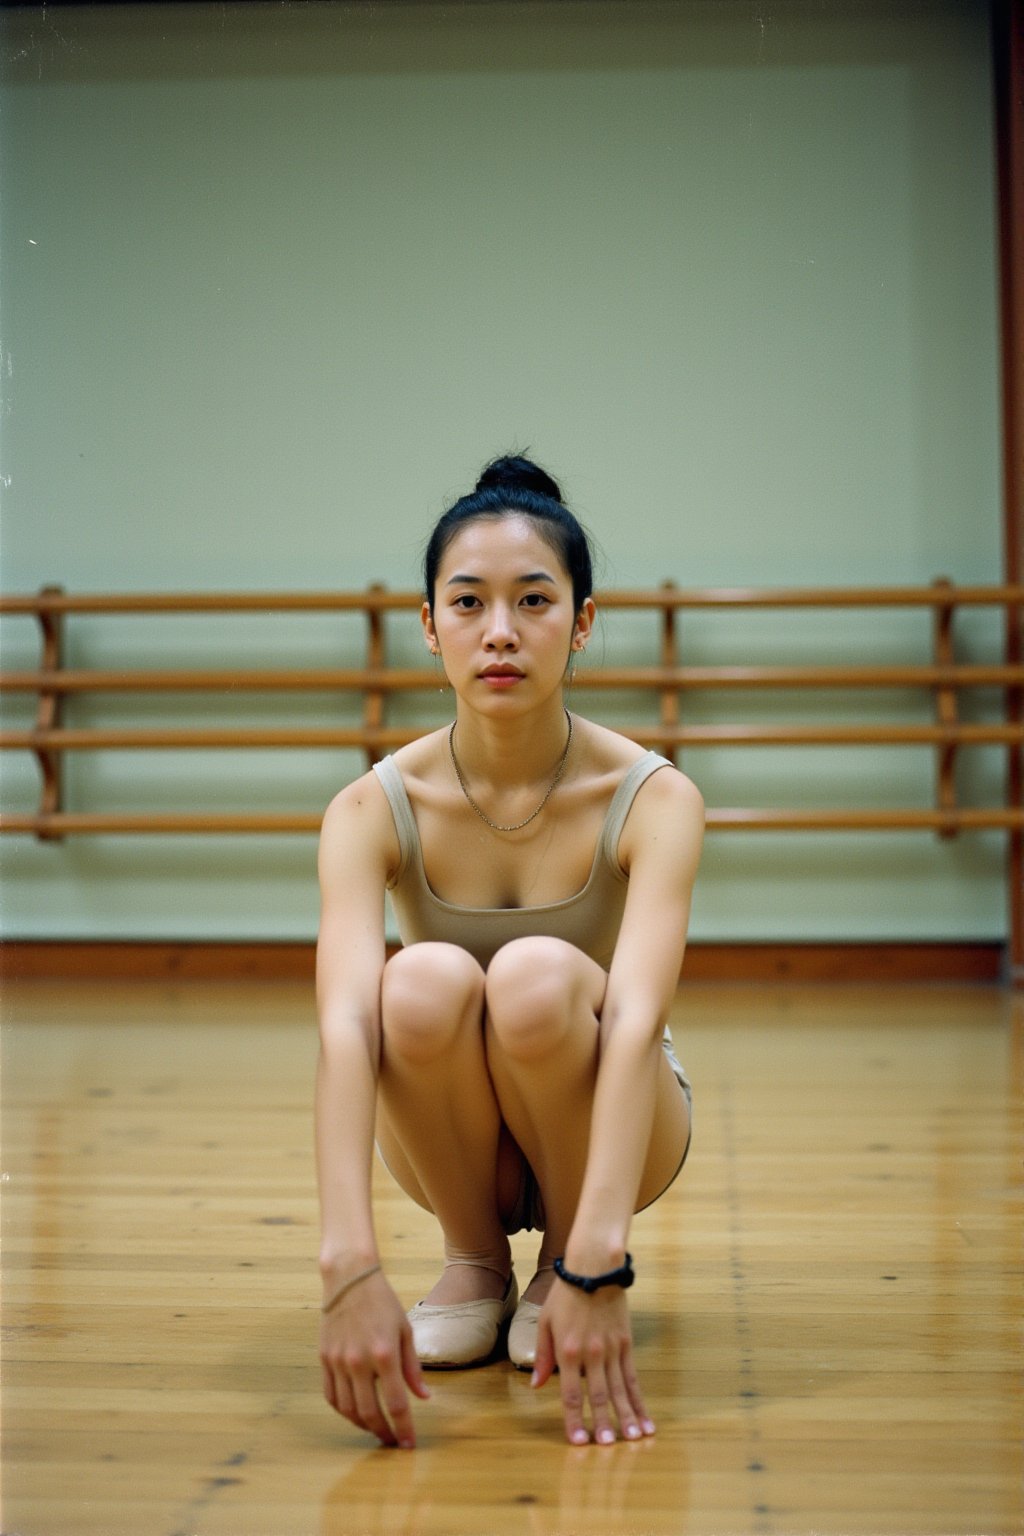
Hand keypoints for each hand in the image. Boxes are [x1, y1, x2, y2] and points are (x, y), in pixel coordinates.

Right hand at [319, 1269, 429, 1448]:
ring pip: (347, 1410)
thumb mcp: (405, 1331)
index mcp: (384, 1354)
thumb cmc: (383, 1302)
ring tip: (376, 1428)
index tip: (409, 1444)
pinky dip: (343, 1411)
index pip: (396, 1403)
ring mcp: (337, 1361)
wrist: (349, 1278)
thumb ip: (413, 1368)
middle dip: (383, 1433)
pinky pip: (331, 1396)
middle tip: (393, 1442)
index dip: (404, 1428)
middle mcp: (358, 1362)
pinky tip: (355, 1412)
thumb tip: (424, 1397)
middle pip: (369, 1413)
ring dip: (363, 1425)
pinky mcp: (324, 1359)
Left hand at [531, 1281, 654, 1445]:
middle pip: (598, 1397)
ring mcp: (612, 1350)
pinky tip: (647, 1419)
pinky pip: (633, 1378)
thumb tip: (535, 1385)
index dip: (574, 1420)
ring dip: (627, 1417)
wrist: (595, 1267)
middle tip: (607, 1447)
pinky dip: (640, 1401)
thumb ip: (542, 1355)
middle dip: (603, 1424)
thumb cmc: (565, 1294)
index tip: (578, 1442)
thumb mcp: (545, 1321)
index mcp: (568, 1351)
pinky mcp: (626, 1345)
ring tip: (634, 1439)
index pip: (570, 1394)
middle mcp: (591, 1355)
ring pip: (619, 1391)